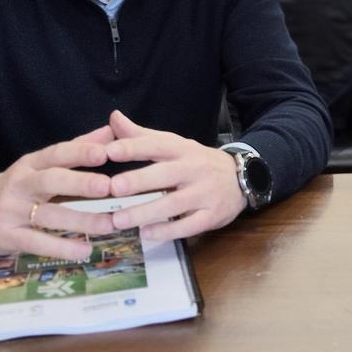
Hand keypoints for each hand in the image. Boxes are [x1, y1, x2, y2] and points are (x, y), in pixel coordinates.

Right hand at [0, 124, 116, 257]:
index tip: (106, 153)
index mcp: (31, 163)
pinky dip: (62, 248)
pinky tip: (85, 250)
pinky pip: (37, 242)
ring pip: (49, 215)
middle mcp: (20, 184)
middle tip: (108, 186)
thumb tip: (111, 129)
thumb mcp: (38, 164)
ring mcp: (11, 211)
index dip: (80, 152)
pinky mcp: (6, 236)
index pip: (56, 154)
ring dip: (81, 220)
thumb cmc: (14, 186)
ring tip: (109, 224)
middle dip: (79, 183)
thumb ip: (75, 148)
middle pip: (51, 181)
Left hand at [105, 110, 246, 241]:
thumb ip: (142, 136)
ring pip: (174, 203)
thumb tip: (114, 117)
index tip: (109, 151)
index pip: (157, 145)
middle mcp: (194, 169)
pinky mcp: (212, 215)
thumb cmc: (197, 162)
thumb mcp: (174, 145)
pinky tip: (146, 233)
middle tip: (112, 187)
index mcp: (182, 149)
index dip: (134, 147)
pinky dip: (167, 230)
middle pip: (165, 174)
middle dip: (139, 180)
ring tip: (118, 220)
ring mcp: (205, 193)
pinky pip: (189, 225)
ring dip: (145, 212)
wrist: (242, 177)